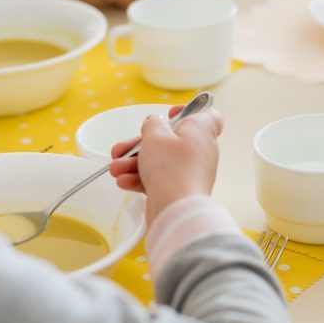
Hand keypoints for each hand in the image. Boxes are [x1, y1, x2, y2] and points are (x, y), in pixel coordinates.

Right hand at [109, 106, 223, 222]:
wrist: (177, 211)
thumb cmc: (170, 168)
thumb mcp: (155, 136)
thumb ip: (153, 125)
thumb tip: (155, 123)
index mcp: (200, 131)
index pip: (208, 115)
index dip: (190, 111)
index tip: (170, 114)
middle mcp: (199, 150)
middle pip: (170, 140)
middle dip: (140, 145)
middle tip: (119, 150)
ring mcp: (191, 172)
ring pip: (161, 161)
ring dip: (134, 163)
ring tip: (115, 169)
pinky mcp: (180, 190)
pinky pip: (160, 179)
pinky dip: (141, 179)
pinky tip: (123, 182)